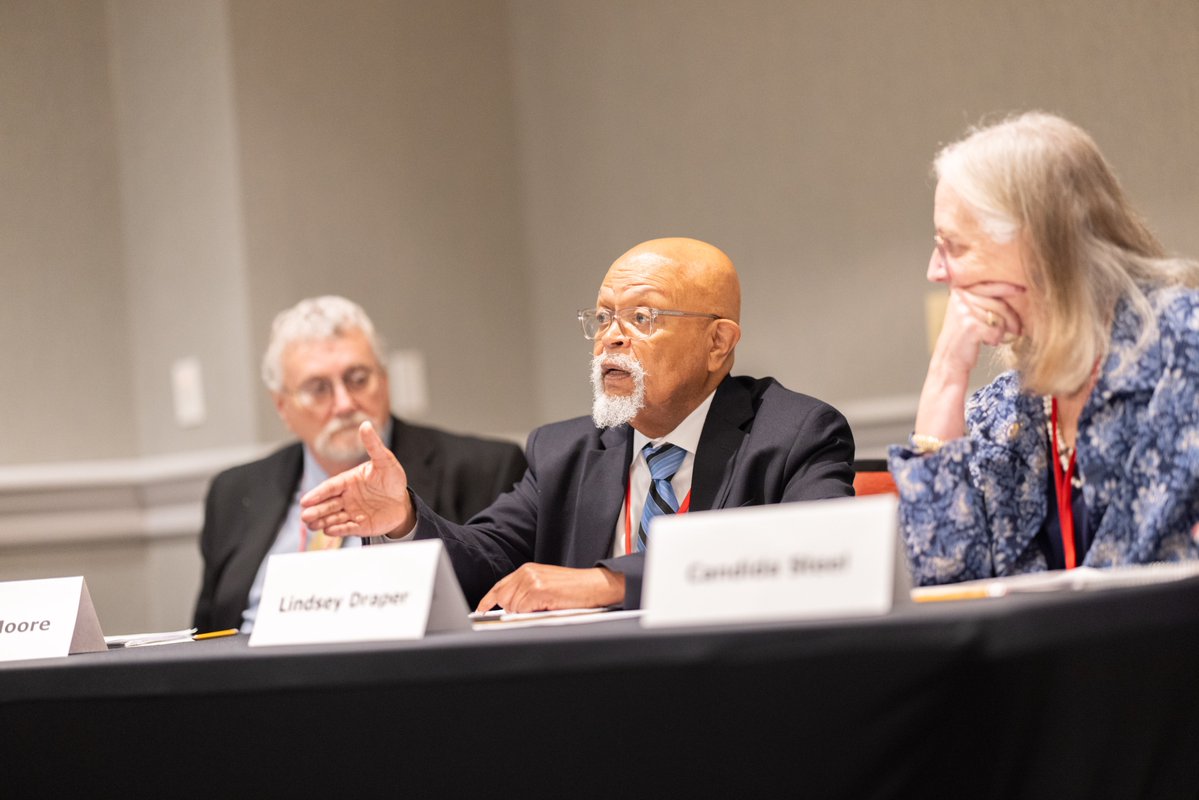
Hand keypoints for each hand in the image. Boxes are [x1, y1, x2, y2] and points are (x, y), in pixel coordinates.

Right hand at [299, 420, 414, 537]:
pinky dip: (338, 530)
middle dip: (316, 510)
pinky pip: (347, 528)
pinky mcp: (359, 526)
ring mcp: (351, 512)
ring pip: (333, 518)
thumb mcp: (385, 461)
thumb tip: (365, 425)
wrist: (403, 501)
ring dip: (322, 521)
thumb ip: (374, 446)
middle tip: (304, 516)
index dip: (318, 494)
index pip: (330, 487)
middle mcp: (346, 497)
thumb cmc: (392, 479)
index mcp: (348, 481)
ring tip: (311, 525)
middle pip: (327, 504)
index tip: (306, 500)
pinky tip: (329, 531)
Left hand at [475, 565, 625, 613]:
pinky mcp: (538, 590)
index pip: (500, 586)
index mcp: (527, 570)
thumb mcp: (546, 584)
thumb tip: (510, 607)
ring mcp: (531, 581)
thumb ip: (526, 591)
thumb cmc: (574, 589)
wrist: (594, 585)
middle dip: (513, 610)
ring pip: (512, 607)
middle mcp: (526, 572)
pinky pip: (523, 610)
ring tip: (545, 606)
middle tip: (533, 610)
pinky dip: (532, 613)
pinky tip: (547, 607)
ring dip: (525, 613)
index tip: (481, 609)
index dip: (488, 599)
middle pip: (503, 599)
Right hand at [915, 282, 1024, 441]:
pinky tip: (988, 343)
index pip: (989, 284)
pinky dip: (996, 338)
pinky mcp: (969, 325)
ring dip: (1004, 329)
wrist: (949, 365)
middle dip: (1011, 316)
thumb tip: (1016, 288)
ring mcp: (962, 311)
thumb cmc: (964, 341)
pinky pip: (996, 328)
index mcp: (959, 291)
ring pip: (999, 314)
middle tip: (1016, 329)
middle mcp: (959, 298)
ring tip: (997, 338)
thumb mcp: (973, 314)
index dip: (1007, 287)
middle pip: (998, 300)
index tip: (1022, 288)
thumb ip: (986, 299)